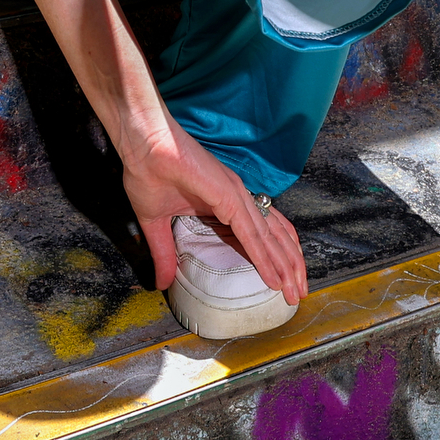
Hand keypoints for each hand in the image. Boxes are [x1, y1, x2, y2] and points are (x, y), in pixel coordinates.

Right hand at [122, 113, 306, 306]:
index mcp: (226, 203)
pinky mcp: (229, 195)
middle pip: (275, 237)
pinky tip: (274, 276)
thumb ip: (165, 254)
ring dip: (285, 266)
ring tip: (295, 291)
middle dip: (290, 268)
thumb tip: (162, 283)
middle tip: (298, 295)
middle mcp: (238, 199)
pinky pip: (252, 232)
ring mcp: (236, 195)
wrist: (141, 144)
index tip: (283, 285)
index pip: (261, 235)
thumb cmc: (148, 172)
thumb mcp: (156, 225)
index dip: (275, 260)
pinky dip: (265, 257)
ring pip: (270, 237)